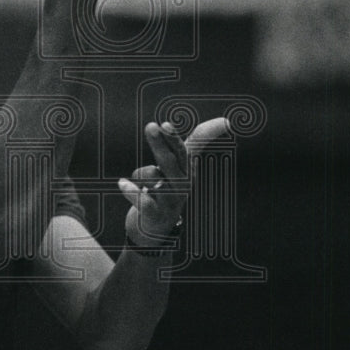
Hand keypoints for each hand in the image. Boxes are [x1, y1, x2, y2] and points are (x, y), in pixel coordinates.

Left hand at [119, 117, 229, 245]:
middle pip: (169, 160)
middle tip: (150, 126)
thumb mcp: (180, 165)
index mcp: (188, 170)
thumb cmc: (169, 188)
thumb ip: (198, 141)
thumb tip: (227, 121)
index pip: (184, 151)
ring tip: (143, 183)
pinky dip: (131, 191)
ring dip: (140, 174)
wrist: (157, 228)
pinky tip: (122, 183)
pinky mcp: (155, 214)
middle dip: (160, 143)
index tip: (165, 124)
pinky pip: (143, 199)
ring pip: (151, 175)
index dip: (174, 138)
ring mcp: (170, 200)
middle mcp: (182, 184)